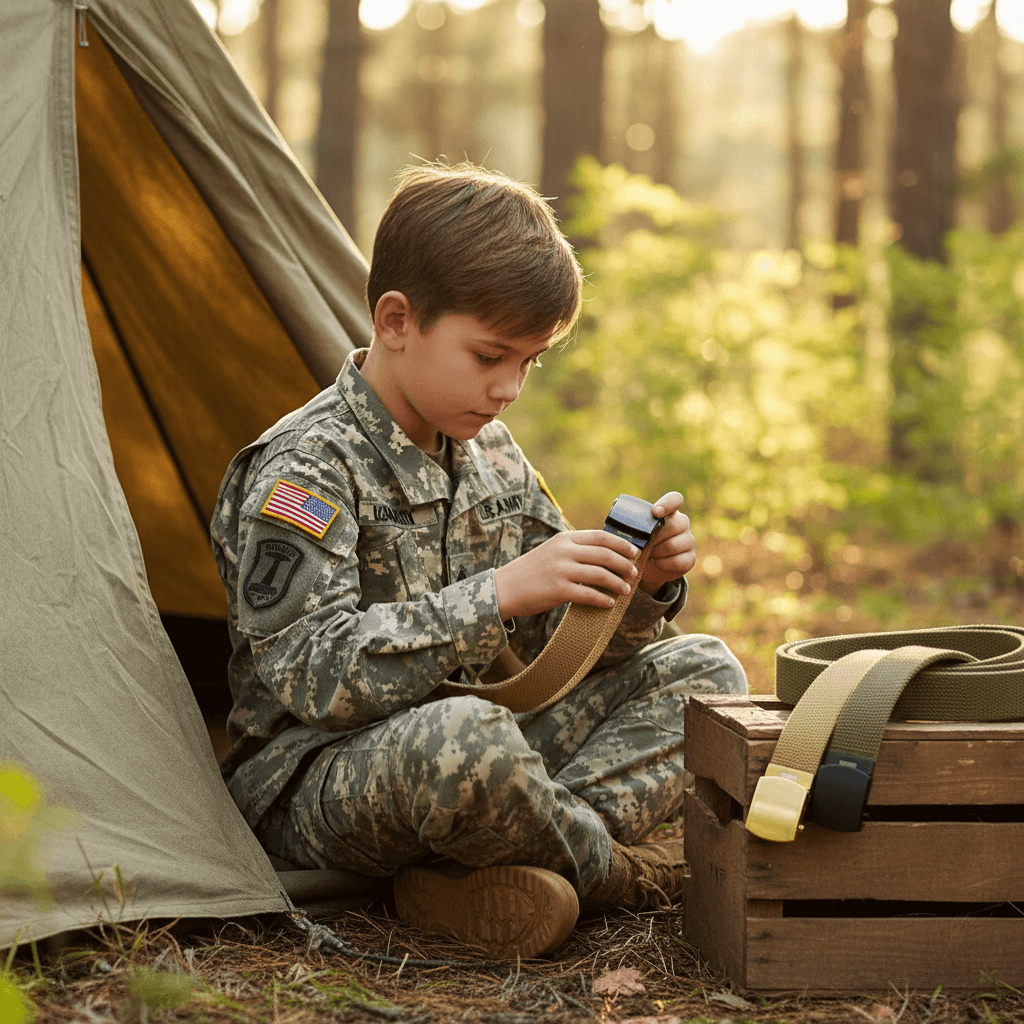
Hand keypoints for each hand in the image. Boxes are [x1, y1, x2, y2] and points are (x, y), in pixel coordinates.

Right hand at [493, 530, 639, 618]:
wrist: (504, 588)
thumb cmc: (530, 572)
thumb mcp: (551, 551)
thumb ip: (573, 549)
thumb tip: (604, 554)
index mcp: (564, 539)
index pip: (600, 536)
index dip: (621, 544)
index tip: (634, 552)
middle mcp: (564, 552)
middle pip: (605, 555)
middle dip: (624, 564)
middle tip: (634, 573)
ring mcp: (561, 571)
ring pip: (600, 575)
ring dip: (618, 583)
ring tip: (626, 590)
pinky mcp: (558, 591)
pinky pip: (589, 595)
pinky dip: (603, 599)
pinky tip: (609, 603)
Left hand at [639, 491, 695, 594]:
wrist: (646, 568)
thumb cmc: (638, 545)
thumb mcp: (632, 533)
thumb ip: (629, 524)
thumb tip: (616, 520)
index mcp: (668, 512)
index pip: (675, 499)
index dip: (667, 504)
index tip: (655, 512)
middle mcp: (682, 523)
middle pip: (674, 524)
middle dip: (655, 537)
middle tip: (644, 544)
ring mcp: (688, 540)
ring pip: (674, 544)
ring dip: (657, 552)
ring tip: (648, 554)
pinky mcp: (690, 558)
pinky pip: (678, 561)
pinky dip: (664, 564)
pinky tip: (657, 563)